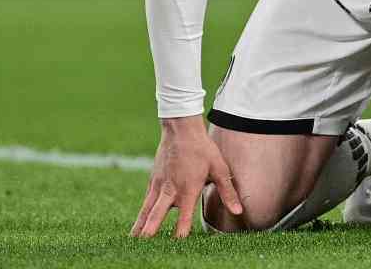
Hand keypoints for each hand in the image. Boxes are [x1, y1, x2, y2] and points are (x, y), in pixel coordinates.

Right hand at [130, 116, 242, 237]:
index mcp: (188, 189)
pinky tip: (139, 221)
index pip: (184, 216)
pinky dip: (142, 212)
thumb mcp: (219, 169)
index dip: (181, 231)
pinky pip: (146, 199)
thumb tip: (238, 211)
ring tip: (132, 240)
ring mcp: (159, 184)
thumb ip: (227, 192)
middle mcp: (171, 189)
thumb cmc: (203, 148)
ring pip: (147, 208)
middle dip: (150, 230)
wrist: (181, 128)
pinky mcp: (153, 179)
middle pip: (157, 214)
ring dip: (140, 224)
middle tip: (143, 243)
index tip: (177, 243)